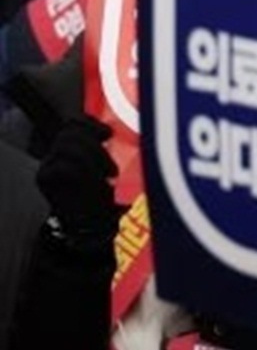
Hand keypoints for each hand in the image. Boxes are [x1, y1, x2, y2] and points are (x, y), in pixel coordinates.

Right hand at [36, 117, 119, 240]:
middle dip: (95, 144)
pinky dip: (86, 170)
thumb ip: (105, 150)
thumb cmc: (101, 196)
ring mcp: (47, 165)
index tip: (108, 133)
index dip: (90, 123)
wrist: (90, 226)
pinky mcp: (45, 179)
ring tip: (110, 172)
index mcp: (69, 148)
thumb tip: (119, 129)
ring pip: (68, 146)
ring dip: (95, 156)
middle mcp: (54, 154)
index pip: (73, 123)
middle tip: (112, 164)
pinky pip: (64, 165)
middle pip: (70, 132)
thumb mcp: (106, 168)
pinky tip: (101, 179)